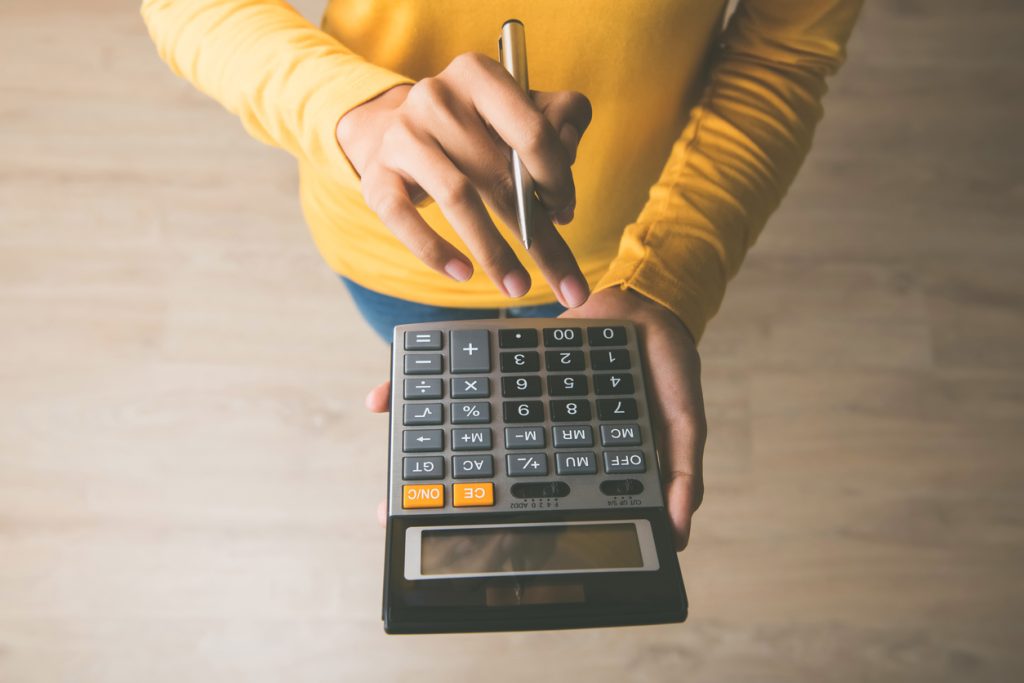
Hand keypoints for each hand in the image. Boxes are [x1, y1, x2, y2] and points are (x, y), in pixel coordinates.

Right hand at [336, 52, 592, 306]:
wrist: (393, 129)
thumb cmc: (471, 128)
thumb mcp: (518, 110)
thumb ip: (560, 122)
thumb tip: (566, 178)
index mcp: (479, 76)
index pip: (532, 132)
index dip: (558, 180)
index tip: (565, 213)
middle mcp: (436, 98)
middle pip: (500, 176)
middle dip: (539, 237)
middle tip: (566, 284)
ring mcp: (402, 137)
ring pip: (457, 198)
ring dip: (494, 251)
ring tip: (517, 286)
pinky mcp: (376, 176)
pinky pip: (404, 218)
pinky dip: (434, 250)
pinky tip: (462, 273)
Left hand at [364, 289, 706, 549]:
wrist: (646, 303)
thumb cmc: (667, 368)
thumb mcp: (685, 421)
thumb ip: (684, 473)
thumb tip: (679, 531)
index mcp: (577, 457)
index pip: (535, 502)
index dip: (499, 527)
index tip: (464, 548)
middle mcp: (541, 437)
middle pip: (485, 474)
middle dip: (442, 498)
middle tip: (394, 516)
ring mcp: (519, 405)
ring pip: (464, 434)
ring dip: (422, 450)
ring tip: (386, 478)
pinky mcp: (502, 370)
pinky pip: (462, 383)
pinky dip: (426, 392)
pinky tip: (385, 399)